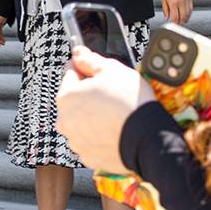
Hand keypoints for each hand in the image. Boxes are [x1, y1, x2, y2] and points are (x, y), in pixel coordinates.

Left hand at [54, 48, 153, 172]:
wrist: (146, 138)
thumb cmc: (129, 102)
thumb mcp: (111, 69)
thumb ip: (90, 60)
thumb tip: (78, 53)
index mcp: (66, 97)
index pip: (70, 74)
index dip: (86, 70)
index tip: (98, 71)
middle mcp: (65, 121)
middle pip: (75, 100)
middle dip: (89, 95)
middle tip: (112, 94)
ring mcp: (76, 141)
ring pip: (82, 122)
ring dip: (94, 116)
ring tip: (115, 114)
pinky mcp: (88, 157)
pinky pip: (91, 141)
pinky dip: (100, 135)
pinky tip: (115, 130)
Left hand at [161, 0, 193, 24]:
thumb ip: (165, 10)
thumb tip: (167, 18)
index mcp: (173, 3)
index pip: (175, 17)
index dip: (175, 23)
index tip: (173, 24)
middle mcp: (181, 2)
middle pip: (183, 17)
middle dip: (180, 22)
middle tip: (178, 24)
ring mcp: (186, 0)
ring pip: (188, 13)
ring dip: (185, 19)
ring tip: (182, 21)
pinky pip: (191, 8)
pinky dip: (189, 13)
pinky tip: (186, 15)